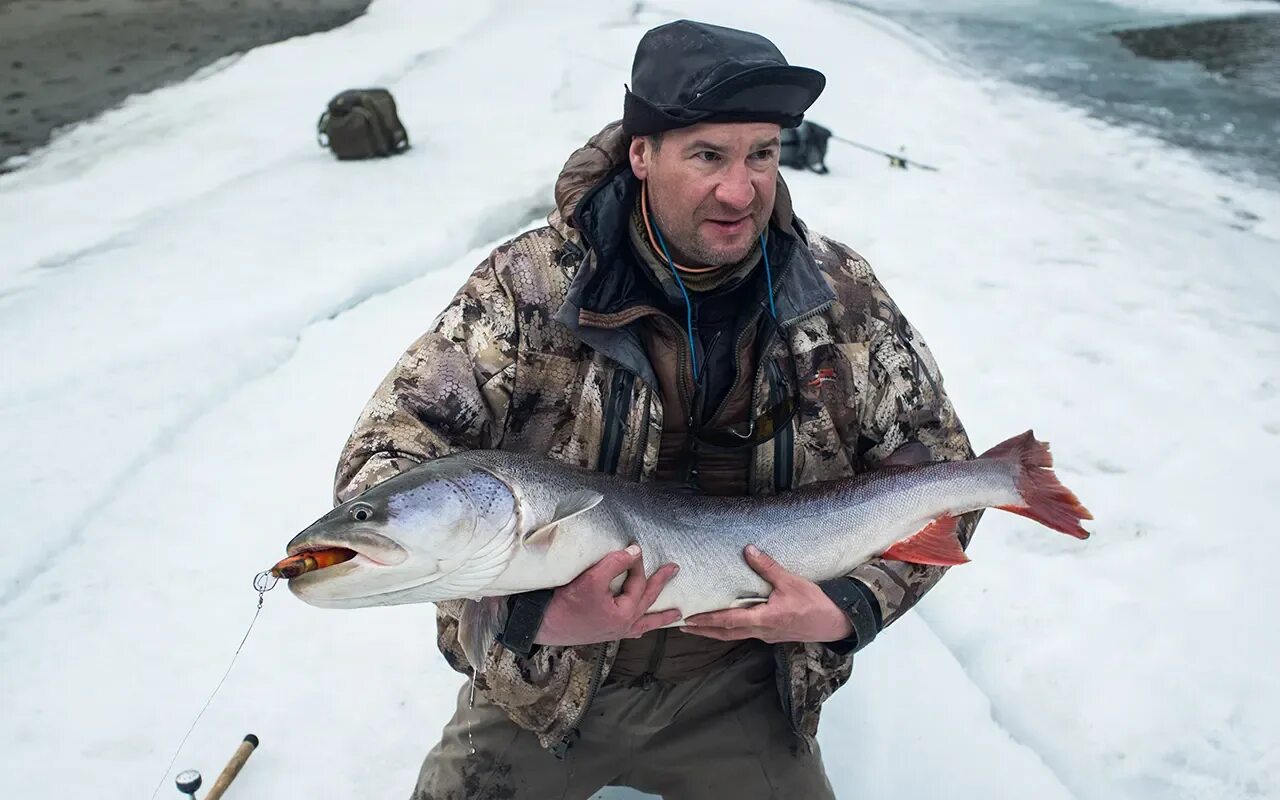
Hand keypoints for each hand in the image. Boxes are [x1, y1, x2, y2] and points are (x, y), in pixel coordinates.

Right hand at [534, 545, 680, 646]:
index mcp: (625, 613)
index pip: (638, 582)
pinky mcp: (604, 634)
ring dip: (660, 616)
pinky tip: (641, 631)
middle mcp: (624, 625)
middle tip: (674, 570)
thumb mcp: (592, 579)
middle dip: (661, 584)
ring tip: (677, 614)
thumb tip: (635, 552)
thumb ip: (615, 563)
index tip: (635, 548)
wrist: (544, 625)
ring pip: (645, 621)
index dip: (637, 563)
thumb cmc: (567, 605)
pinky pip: (631, 631)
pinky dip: (640, 628)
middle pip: (648, 600)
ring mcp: (616, 632)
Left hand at [683, 545, 852, 643]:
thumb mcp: (790, 581)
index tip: (689, 619)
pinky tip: (725, 623)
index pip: (729, 621)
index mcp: (763, 619)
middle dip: (704, 630)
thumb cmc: (813, 603)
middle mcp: (761, 631)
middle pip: (725, 634)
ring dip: (714, 632)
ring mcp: (765, 635)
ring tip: (697, 626)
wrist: (833, 623)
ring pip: (734, 636)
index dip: (708, 620)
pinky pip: (745, 634)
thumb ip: (767, 567)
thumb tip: (748, 550)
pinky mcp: (771, 634)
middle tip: (683, 627)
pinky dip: (730, 630)